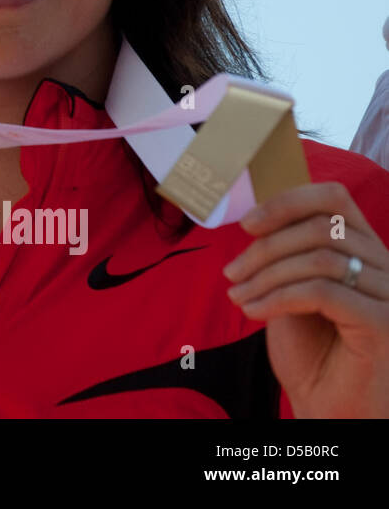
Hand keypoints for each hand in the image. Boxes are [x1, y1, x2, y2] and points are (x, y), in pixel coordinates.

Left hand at [223, 182, 388, 417]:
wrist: (329, 407)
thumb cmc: (311, 351)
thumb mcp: (290, 289)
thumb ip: (284, 253)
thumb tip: (252, 216)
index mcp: (365, 250)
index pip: (333, 198)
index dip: (286, 202)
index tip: (246, 223)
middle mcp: (386, 266)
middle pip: (321, 227)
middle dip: (265, 248)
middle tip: (231, 273)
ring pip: (319, 258)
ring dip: (266, 275)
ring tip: (238, 296)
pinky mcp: (383, 324)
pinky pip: (323, 292)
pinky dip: (279, 297)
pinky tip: (254, 313)